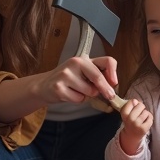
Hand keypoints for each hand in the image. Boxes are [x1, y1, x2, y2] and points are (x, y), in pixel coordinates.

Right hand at [0, 55, 118, 123]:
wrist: (44, 85)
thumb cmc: (69, 80)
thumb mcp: (84, 73)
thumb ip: (97, 75)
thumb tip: (112, 85)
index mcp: (85, 59)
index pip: (106, 60)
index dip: (113, 72)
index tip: (115, 83)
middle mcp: (76, 63)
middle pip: (98, 77)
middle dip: (105, 89)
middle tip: (110, 96)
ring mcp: (66, 74)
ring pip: (89, 91)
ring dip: (87, 95)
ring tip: (77, 90)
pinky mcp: (59, 87)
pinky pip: (78, 99)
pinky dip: (77, 100)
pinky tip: (69, 94)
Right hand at [119, 99, 152, 154]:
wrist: (132, 135)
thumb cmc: (131, 121)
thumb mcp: (127, 113)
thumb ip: (131, 105)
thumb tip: (135, 101)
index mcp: (124, 114)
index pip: (131, 102)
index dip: (134, 103)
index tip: (133, 107)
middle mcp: (130, 119)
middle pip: (140, 105)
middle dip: (141, 107)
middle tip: (139, 113)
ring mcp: (137, 124)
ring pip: (146, 112)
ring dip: (145, 114)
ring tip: (142, 118)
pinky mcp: (143, 129)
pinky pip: (150, 118)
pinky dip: (149, 119)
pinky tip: (145, 122)